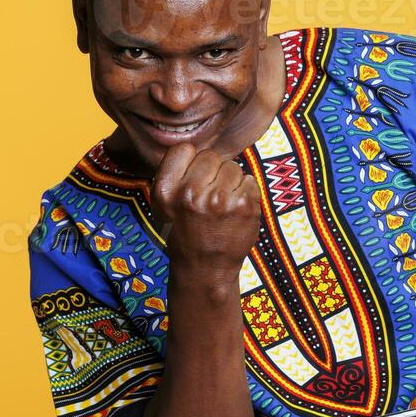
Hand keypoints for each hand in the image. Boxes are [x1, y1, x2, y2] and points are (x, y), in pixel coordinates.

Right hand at [151, 143, 261, 270]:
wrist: (205, 269)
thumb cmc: (186, 233)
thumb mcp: (166, 205)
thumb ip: (178, 175)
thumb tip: (198, 147)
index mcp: (166, 191)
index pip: (183, 149)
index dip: (191, 161)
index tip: (194, 177)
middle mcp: (190, 193)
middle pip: (211, 156)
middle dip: (213, 172)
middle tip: (210, 195)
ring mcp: (219, 199)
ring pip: (232, 166)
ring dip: (231, 182)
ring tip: (222, 205)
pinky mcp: (243, 204)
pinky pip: (249, 180)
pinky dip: (246, 192)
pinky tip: (236, 210)